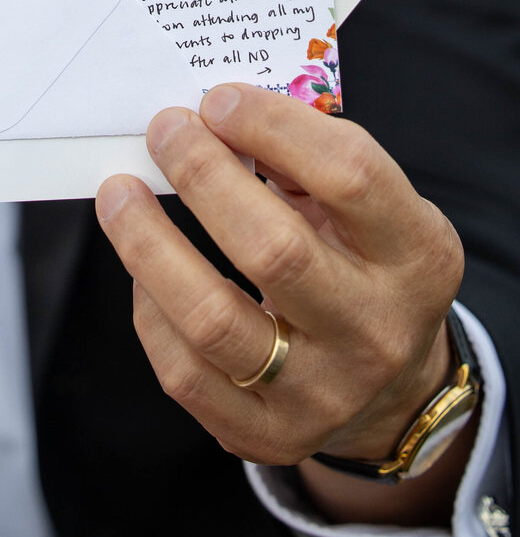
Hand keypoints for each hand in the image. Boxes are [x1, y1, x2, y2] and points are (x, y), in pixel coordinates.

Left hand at [96, 85, 463, 477]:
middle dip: (202, 177)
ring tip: (119, 193)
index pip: (350, 177)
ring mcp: (324, 393)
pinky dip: (150, 309)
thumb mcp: (366, 206)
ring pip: (214, 321)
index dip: (274, 126)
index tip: (217, 101)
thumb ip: (307, 157)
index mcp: (417, 255)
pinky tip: (144, 268)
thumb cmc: (362, 260)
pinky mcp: (269, 436)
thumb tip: (214, 114)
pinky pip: (184, 372)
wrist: (392, 384)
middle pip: (274, 251)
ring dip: (149, 245)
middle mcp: (376, 330)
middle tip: (163, 131)